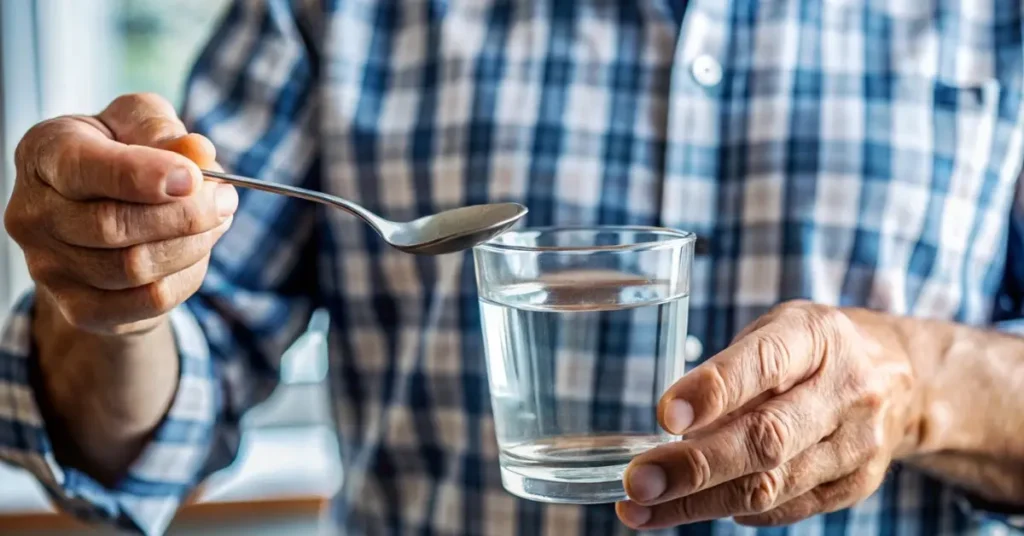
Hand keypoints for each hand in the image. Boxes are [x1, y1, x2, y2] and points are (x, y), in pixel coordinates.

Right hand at [4, 93, 237, 334]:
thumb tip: (198, 154)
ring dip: (192, 245)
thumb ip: (164, 131)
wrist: (104, 217)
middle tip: (225, 199)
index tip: (193, 178)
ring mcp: (49, 266)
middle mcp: (33, 212)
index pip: (82, 168)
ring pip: (135, 268)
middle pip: (112, 226)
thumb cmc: (123, 156)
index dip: (142, 175)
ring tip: (215, 221)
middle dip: (184, 215)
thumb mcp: (140, 124)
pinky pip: (148, 301)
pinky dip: (186, 277)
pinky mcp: (79, 308)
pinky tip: (195, 253)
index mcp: (42, 153)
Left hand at [616, 301, 919, 528]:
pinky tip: (692, 507)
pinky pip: (786, 509)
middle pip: (767, 439)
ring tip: (640, 509)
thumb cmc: (814, 349)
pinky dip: (733, 511)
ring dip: (698, 503)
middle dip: (694, 466)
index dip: (713, 391)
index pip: (764, 364)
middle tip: (638, 481)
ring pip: (771, 486)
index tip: (664, 414)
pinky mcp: (857, 485)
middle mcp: (845, 391)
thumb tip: (672, 422)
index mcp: (816, 336)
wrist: (904, 378)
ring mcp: (857, 444)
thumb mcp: (777, 331)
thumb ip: (731, 371)